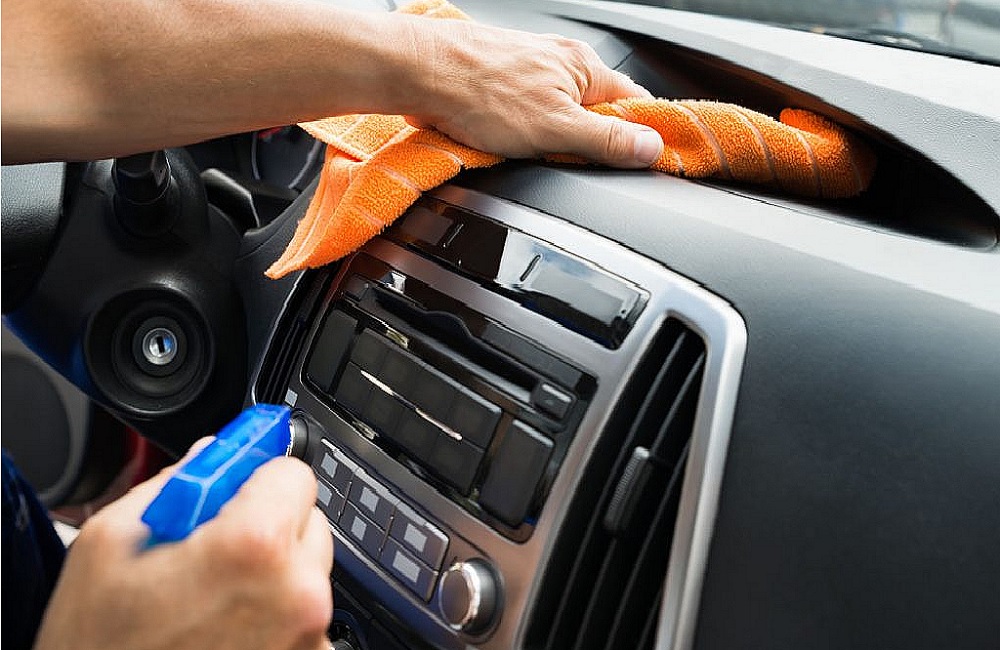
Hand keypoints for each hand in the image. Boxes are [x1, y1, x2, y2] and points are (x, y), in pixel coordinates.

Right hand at [33, 440, 332, 649]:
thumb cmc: (98, 649)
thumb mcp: (109, 543)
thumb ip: (176, 483)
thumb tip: (214, 455)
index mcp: (255, 546)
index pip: (293, 472)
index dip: (254, 478)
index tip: (233, 491)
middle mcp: (299, 593)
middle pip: (307, 521)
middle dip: (264, 527)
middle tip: (208, 556)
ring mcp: (310, 636)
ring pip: (306, 572)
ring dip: (271, 575)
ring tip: (208, 603)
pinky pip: (304, 617)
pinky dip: (275, 617)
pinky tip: (224, 631)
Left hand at [399, 17, 663, 167]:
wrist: (417, 72)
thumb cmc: (477, 91)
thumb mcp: (555, 129)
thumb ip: (606, 140)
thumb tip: (650, 147)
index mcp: (584, 67)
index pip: (634, 104)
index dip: (640, 136)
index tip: (642, 161)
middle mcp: (559, 63)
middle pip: (594, 113)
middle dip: (582, 144)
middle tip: (564, 160)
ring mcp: (528, 71)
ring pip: (556, 117)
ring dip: (546, 141)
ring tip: (523, 147)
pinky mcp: (499, 83)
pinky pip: (524, 116)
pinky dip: (518, 134)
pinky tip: (501, 140)